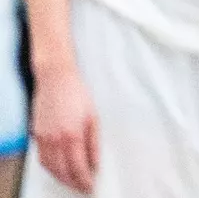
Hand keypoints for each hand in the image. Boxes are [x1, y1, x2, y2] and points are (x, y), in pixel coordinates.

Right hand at [32, 65, 97, 191]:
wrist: (56, 79)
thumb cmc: (77, 94)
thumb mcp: (93, 117)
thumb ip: (94, 142)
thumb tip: (95, 162)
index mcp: (72, 135)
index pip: (78, 167)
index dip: (84, 180)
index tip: (90, 186)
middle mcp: (55, 140)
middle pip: (63, 171)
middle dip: (73, 182)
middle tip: (83, 187)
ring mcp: (43, 138)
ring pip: (50, 167)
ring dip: (61, 177)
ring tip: (72, 181)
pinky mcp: (37, 135)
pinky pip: (42, 158)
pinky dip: (50, 167)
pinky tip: (59, 167)